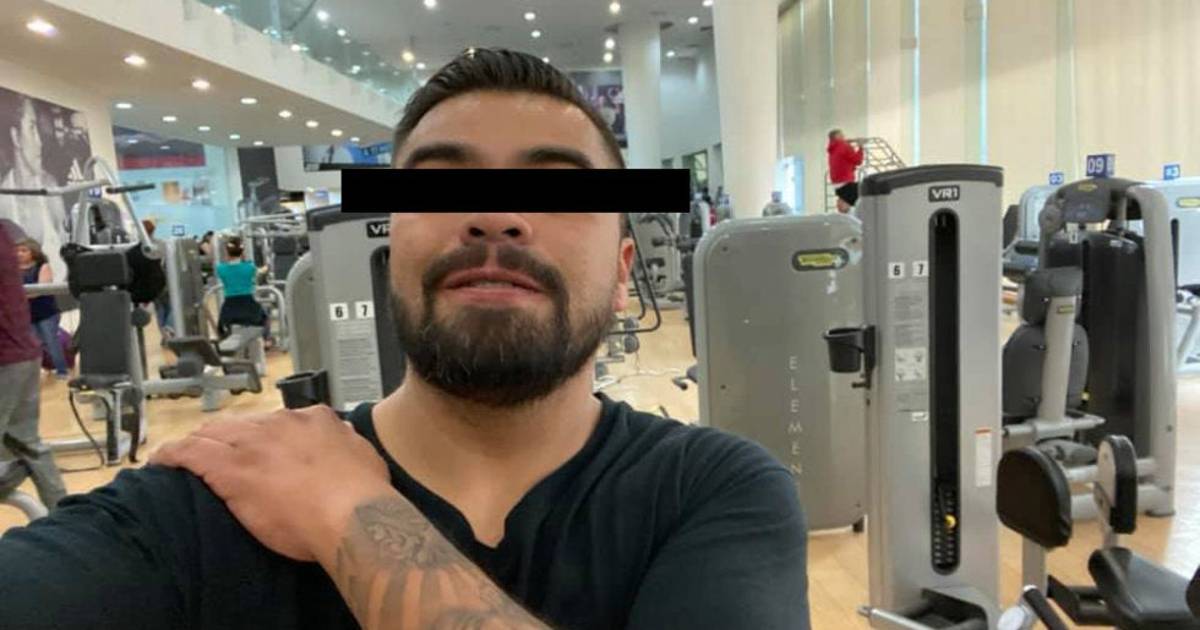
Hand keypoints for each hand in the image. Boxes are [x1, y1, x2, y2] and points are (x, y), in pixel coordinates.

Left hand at [150, 406, 393, 561]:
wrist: (351, 516)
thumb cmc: (362, 496)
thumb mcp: (365, 456)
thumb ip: (347, 443)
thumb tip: (343, 437)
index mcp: (312, 420)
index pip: (276, 420)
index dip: (261, 435)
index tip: (256, 448)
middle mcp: (279, 424)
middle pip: (239, 423)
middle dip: (223, 435)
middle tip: (212, 451)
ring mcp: (252, 444)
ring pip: (210, 434)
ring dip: (195, 443)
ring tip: (183, 456)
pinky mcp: (230, 469)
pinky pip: (189, 454)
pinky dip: (172, 455)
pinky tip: (160, 460)